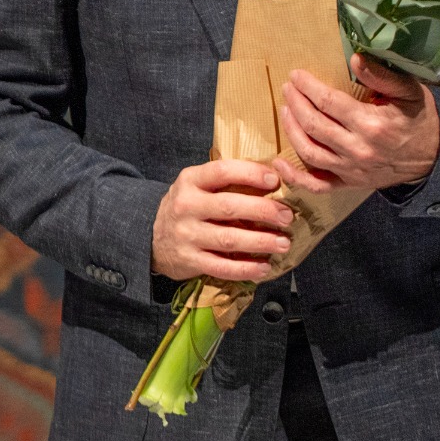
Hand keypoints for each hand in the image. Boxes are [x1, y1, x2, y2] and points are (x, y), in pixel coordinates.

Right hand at [152, 158, 292, 280]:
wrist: (153, 238)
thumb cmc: (188, 208)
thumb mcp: (196, 186)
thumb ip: (225, 182)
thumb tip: (273, 179)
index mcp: (190, 181)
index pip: (221, 171)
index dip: (250, 174)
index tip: (274, 180)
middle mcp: (186, 206)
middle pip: (229, 206)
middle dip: (263, 211)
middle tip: (287, 216)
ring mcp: (186, 235)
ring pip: (228, 238)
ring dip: (260, 241)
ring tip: (283, 243)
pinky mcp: (190, 260)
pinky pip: (222, 267)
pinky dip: (246, 268)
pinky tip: (264, 267)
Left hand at [274, 54, 439, 193]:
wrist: (438, 157)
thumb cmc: (421, 118)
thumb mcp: (409, 92)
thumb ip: (381, 76)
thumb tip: (355, 58)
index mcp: (372, 124)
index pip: (328, 102)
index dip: (308, 87)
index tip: (295, 75)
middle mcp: (359, 150)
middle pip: (314, 125)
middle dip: (296, 103)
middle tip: (287, 88)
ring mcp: (353, 170)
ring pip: (310, 153)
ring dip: (291, 130)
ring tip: (285, 110)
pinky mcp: (351, 183)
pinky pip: (318, 186)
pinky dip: (296, 177)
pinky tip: (278, 163)